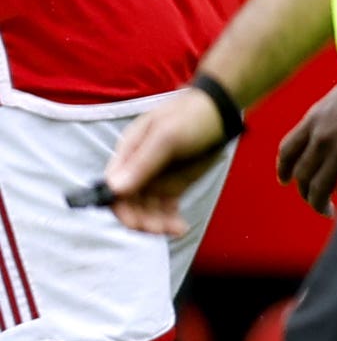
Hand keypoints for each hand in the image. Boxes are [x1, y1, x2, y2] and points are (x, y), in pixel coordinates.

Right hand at [101, 85, 234, 235]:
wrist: (220, 111)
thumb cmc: (190, 117)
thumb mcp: (166, 136)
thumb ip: (142, 162)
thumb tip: (114, 188)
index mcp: (128, 154)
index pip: (113, 187)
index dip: (120, 207)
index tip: (134, 221)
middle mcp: (137, 169)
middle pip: (129, 203)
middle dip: (140, 219)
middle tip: (158, 229)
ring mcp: (155, 178)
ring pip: (147, 209)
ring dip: (156, 223)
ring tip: (175, 229)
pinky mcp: (173, 185)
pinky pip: (165, 208)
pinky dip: (170, 220)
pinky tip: (180, 228)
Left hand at [276, 86, 336, 213]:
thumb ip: (333, 113)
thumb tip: (334, 125)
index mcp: (314, 119)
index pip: (288, 149)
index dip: (283, 168)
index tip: (285, 180)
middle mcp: (321, 138)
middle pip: (302, 173)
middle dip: (304, 191)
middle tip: (312, 200)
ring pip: (319, 188)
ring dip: (320, 203)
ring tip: (327, 211)